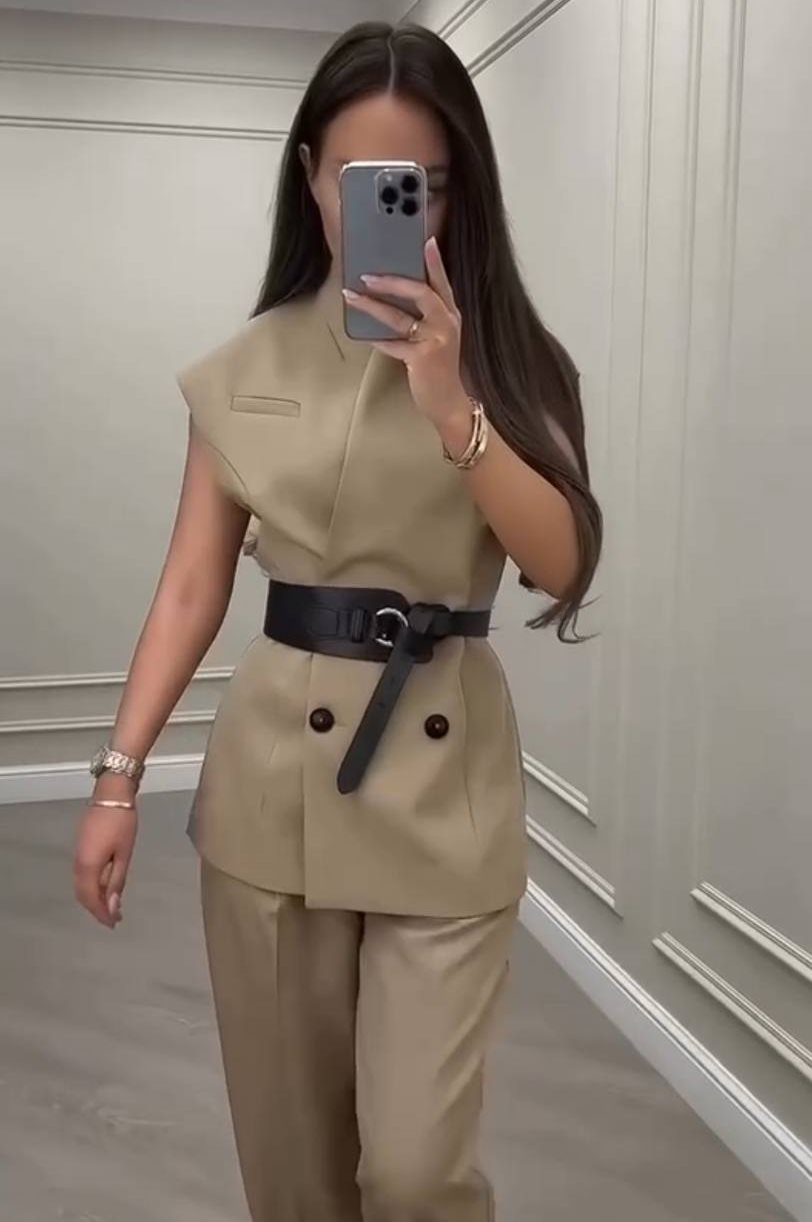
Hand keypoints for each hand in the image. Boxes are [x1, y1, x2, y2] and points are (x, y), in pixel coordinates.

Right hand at [73, 792, 136, 928]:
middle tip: (113, 918)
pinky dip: (91, 885)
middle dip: (96, 908)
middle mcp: (78, 863)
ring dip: (93, 898)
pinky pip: (82, 875)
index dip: (101, 913)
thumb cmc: (122, 823)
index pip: (91, 898)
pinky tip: (104, 886)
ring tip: (110, 906)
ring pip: (81, 885)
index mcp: (88, 866)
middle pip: (82, 894)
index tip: (114, 923)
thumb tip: (112, 907)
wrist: (112, 795)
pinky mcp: (80, 847)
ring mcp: (77, 854)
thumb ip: (116, 882)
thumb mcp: (124, 854)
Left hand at [343, 236, 470, 428]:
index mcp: (450, 313)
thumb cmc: (437, 367)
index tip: (426, 240)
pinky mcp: (422, 359)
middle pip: (422, 292)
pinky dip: (376, 339)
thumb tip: (390, 294)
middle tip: (367, 275)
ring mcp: (436, 341)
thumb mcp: (436, 336)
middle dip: (393, 281)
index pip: (442, 281)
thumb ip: (423, 315)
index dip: (435, 261)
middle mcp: (446, 323)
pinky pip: (393, 344)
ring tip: (352, 295)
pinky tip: (362, 333)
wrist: (447, 401)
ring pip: (400, 317)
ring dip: (373, 305)